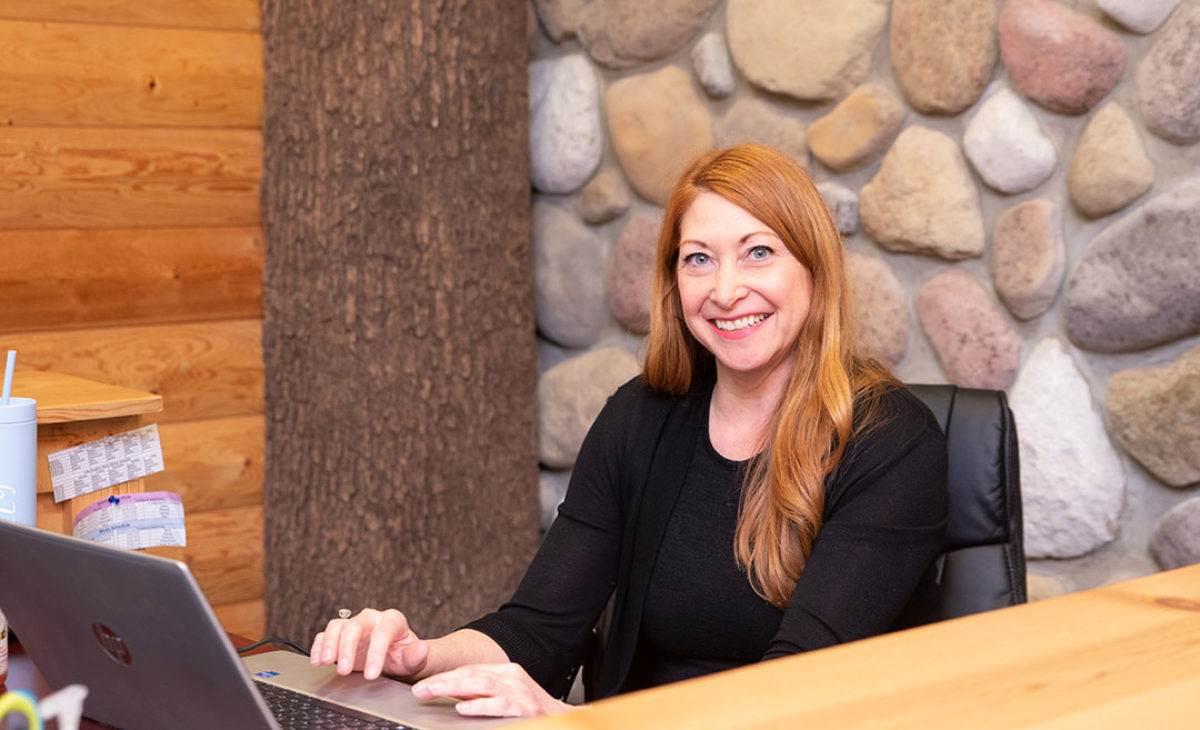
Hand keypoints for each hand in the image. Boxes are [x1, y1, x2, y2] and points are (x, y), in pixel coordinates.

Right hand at [310, 608, 429, 680]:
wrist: (395, 657)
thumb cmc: (404, 656)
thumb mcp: (413, 659)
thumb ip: (416, 655)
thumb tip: (422, 649)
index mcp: (392, 621)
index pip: (382, 633)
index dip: (376, 653)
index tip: (371, 675)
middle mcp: (371, 619)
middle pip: (355, 626)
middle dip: (347, 648)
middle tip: (344, 670)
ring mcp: (354, 626)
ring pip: (337, 626)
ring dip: (329, 644)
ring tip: (326, 662)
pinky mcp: (340, 635)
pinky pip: (325, 635)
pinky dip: (319, 646)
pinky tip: (316, 661)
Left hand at [412, 663, 571, 717]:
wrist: (565, 722)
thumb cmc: (531, 712)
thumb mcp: (506, 697)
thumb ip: (481, 694)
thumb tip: (450, 694)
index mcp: (506, 672)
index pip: (470, 670)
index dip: (445, 676)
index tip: (423, 685)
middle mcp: (513, 677)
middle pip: (471, 674)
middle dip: (442, 681)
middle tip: (419, 689)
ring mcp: (520, 691)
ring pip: (481, 685)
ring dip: (452, 688)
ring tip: (432, 693)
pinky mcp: (526, 708)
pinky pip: (499, 705)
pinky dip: (479, 706)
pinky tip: (463, 707)